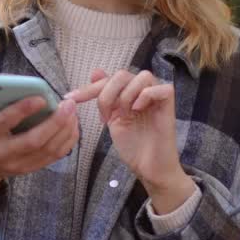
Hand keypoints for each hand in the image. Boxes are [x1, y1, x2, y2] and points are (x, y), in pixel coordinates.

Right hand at [0, 90, 78, 200]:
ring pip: (48, 149)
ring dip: (65, 130)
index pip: (5, 122)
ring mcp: (19, 164)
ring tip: (73, 111)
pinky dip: (68, 140)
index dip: (23, 109)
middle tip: (68, 104)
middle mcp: (2, 153)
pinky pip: (55, 156)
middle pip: (33, 141)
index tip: (41, 98)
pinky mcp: (32, 168)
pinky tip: (73, 125)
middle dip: (54, 122)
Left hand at [66, 69, 195, 212]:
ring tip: (124, 114)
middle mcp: (143, 91)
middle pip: (122, 74)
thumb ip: (105, 97)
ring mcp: (157, 97)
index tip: (69, 98)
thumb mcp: (112, 119)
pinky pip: (161, 88)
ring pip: (142, 76)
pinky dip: (146, 96)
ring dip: (127, 95)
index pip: (108, 80)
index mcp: (129, 93)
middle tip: (105, 116)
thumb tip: (96, 71)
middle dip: (107, 93)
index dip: (88, 88)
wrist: (149, 168)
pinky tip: (137, 109)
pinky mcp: (169, 106)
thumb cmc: (133, 146)